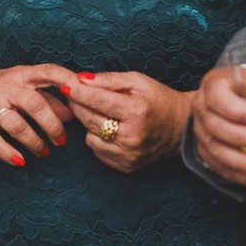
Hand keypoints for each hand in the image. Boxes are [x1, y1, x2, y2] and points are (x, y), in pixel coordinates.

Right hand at [0, 63, 78, 165]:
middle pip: (35, 104)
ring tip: (45, 153)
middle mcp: (6, 85)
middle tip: (62, 141)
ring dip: (35, 143)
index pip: (48, 71)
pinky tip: (21, 161)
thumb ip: (47, 97)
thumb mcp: (21, 87)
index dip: (67, 80)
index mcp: (21, 74)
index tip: (84, 92)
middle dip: (52, 125)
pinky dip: (9, 153)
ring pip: (18, 125)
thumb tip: (73, 112)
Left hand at [59, 71, 192, 173]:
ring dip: (88, 122)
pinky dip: (98, 138)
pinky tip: (109, 128)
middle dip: (78, 104)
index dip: (79, 92)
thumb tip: (81, 79)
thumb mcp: (138, 81)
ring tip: (101, 112)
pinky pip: (97, 150)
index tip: (66, 85)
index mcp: (137, 111)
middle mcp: (132, 136)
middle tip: (74, 94)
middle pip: (90, 119)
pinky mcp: (125, 166)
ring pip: (90, 136)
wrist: (180, 128)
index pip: (98, 101)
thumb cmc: (158, 100)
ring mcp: (128, 154)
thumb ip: (108, 79)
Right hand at [191, 65, 245, 189]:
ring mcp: (203, 133)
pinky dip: (243, 177)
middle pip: (218, 127)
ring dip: (243, 163)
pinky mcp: (207, 153)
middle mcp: (204, 110)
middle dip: (243, 139)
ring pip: (218, 152)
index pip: (218, 97)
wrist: (217, 100)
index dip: (235, 109)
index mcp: (215, 86)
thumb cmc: (241, 88)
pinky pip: (222, 169)